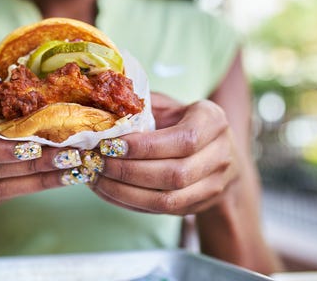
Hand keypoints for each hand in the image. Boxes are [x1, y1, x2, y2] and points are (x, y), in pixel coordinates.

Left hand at [91, 92, 238, 214]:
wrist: (216, 150)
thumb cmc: (182, 119)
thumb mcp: (168, 104)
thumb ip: (143, 106)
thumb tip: (105, 113)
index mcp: (212, 121)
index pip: (183, 140)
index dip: (146, 146)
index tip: (112, 145)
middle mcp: (220, 155)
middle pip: (175, 174)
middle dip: (129, 171)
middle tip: (98, 162)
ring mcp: (212, 185)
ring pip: (168, 200)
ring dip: (126, 192)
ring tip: (97, 178)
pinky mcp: (197, 206)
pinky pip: (160, 211)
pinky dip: (129, 202)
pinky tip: (106, 190)